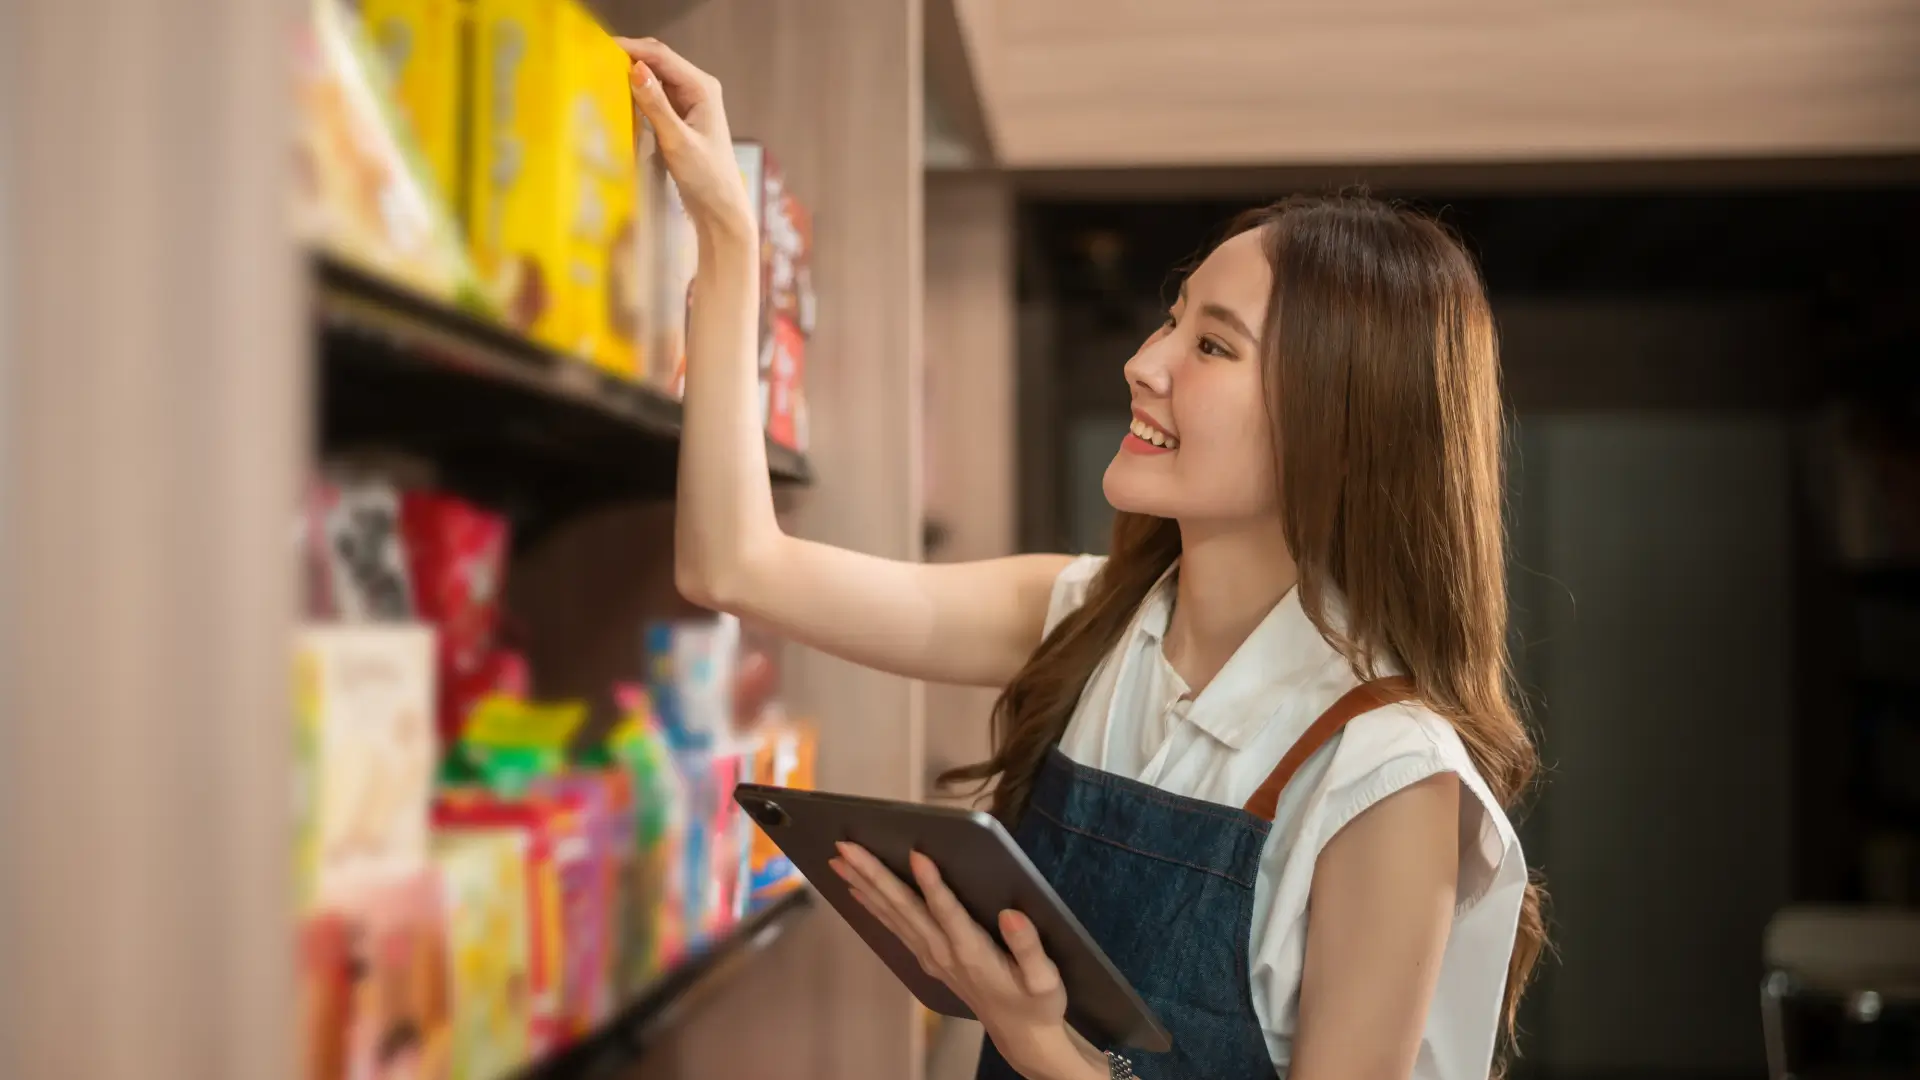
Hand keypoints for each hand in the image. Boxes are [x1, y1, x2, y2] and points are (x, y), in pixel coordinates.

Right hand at [616, 37, 753, 244]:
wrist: (720, 208)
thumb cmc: (705, 178)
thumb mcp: (677, 141)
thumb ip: (656, 105)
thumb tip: (635, 69)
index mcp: (702, 87)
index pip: (662, 56)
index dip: (631, 48)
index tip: (600, 47)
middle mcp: (698, 88)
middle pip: (658, 61)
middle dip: (629, 57)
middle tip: (595, 59)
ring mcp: (689, 102)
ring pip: (655, 77)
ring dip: (631, 73)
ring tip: (600, 72)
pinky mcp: (680, 116)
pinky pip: (655, 95)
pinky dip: (637, 91)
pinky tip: (618, 94)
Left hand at [831, 844, 1107, 1079]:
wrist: (1019, 1034)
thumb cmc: (1036, 1002)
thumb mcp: (1045, 980)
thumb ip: (1028, 947)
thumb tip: (1012, 914)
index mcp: (973, 952)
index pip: (948, 912)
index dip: (932, 884)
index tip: (915, 853)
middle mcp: (944, 952)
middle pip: (904, 908)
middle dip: (874, 875)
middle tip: (845, 847)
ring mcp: (932, 956)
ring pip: (893, 915)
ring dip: (865, 885)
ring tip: (839, 860)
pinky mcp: (928, 958)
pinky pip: (894, 927)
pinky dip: (873, 906)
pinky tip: (857, 890)